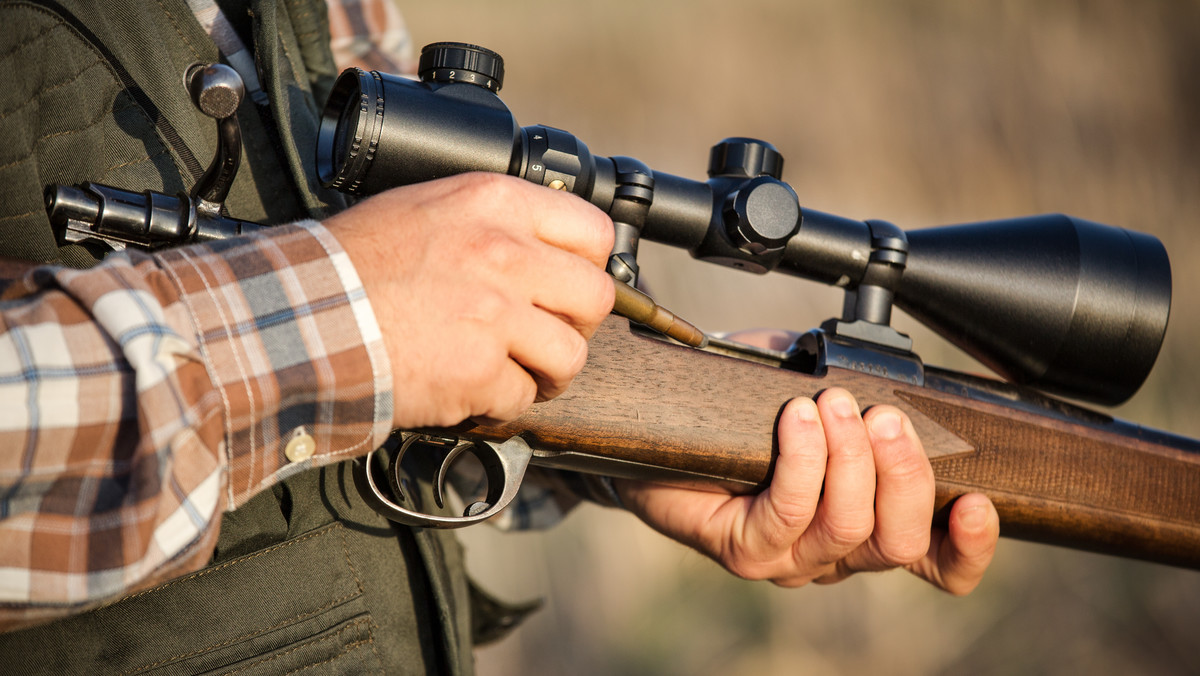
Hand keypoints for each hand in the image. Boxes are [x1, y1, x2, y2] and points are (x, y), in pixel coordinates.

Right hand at [325, 173, 614, 428]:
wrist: (299, 313)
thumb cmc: (350, 263)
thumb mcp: (427, 209)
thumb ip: (491, 223)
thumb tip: (540, 247)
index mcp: (495, 203)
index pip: (593, 231)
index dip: (588, 266)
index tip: (570, 286)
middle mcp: (505, 253)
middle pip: (595, 297)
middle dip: (577, 324)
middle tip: (548, 334)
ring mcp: (496, 314)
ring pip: (571, 355)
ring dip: (548, 371)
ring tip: (516, 371)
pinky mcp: (479, 370)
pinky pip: (522, 397)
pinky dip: (500, 403)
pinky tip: (472, 390)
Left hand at [617, 389, 999, 594]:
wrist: (659, 427)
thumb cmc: (743, 409)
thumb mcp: (813, 385)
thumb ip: (859, 384)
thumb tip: (887, 366)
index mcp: (867, 524)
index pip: (937, 561)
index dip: (968, 545)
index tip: (980, 501)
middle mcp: (834, 554)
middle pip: (899, 543)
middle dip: (904, 474)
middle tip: (887, 416)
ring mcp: (788, 559)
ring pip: (846, 529)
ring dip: (850, 459)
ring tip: (833, 403)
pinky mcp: (743, 550)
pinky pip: (786, 513)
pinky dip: (802, 461)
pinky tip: (797, 418)